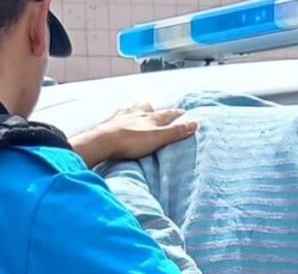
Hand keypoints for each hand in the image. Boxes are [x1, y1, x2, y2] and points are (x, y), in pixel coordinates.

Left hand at [69, 102, 197, 166]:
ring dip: (136, 110)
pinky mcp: (108, 123)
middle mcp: (136, 113)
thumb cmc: (130, 141)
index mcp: (150, 117)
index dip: (176, 114)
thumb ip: (175, 132)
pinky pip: (117, 117)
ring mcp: (121, 117)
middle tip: (155, 107)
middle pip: (147, 107)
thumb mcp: (158, 138)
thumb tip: (194, 124)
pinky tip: (118, 120)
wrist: (103, 141)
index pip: (167, 114)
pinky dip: (120, 117)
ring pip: (132, 109)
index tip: (183, 112)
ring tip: (137, 111)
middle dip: (153, 108)